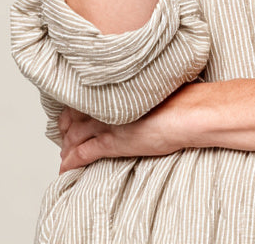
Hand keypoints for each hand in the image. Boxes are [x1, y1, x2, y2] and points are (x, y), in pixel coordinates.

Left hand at [58, 93, 189, 171]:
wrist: (189, 113)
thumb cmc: (179, 100)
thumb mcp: (152, 91)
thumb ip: (136, 95)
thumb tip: (136, 99)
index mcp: (115, 88)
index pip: (82, 98)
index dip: (72, 111)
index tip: (70, 118)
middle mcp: (107, 103)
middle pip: (74, 118)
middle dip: (66, 131)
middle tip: (65, 140)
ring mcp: (107, 123)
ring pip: (75, 136)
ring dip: (67, 148)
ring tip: (65, 156)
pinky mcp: (111, 143)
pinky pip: (83, 153)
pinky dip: (72, 161)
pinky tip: (66, 167)